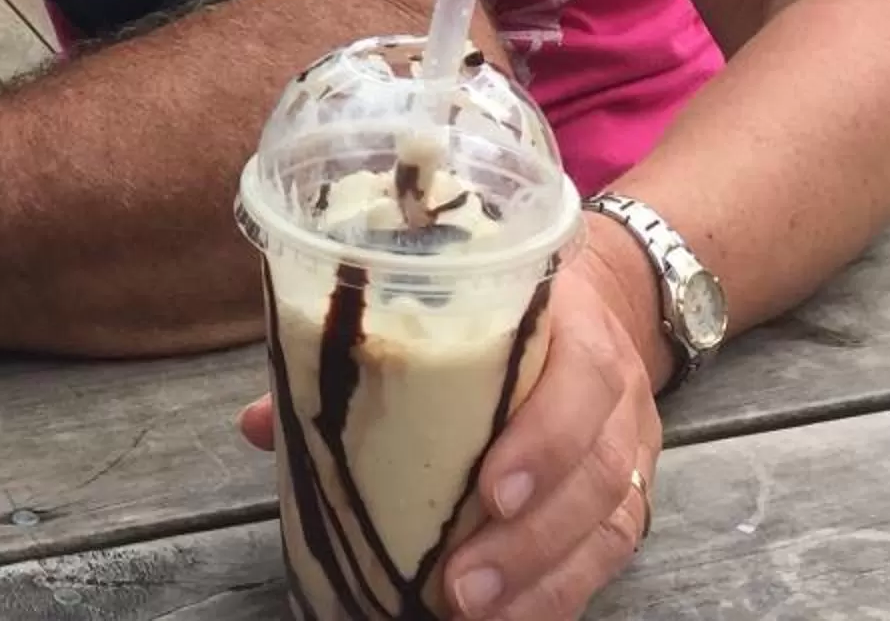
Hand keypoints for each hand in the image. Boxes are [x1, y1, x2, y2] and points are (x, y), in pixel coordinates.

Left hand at [233, 226, 662, 619]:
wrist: (592, 301)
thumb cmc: (497, 309)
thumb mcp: (447, 305)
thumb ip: (360, 356)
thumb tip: (260, 424)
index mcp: (571, 323)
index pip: (580, 376)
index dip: (543, 437)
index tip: (490, 490)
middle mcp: (614, 389)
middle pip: (595, 469)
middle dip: (529, 539)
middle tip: (460, 585)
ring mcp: (629, 445)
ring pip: (608, 521)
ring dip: (542, 580)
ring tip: (474, 614)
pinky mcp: (628, 494)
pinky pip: (611, 552)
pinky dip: (563, 594)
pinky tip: (515, 620)